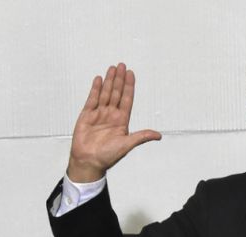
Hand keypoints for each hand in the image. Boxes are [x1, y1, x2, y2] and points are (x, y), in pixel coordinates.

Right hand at [67, 63, 161, 181]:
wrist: (89, 161)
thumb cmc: (108, 156)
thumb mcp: (127, 145)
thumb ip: (141, 137)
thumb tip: (158, 135)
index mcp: (121, 121)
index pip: (127, 99)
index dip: (129, 87)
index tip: (131, 74)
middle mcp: (111, 115)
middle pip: (117, 93)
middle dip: (119, 79)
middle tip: (122, 65)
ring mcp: (99, 114)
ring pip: (105, 93)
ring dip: (109, 81)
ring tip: (112, 68)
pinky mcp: (86, 115)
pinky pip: (92, 99)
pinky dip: (95, 89)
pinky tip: (99, 79)